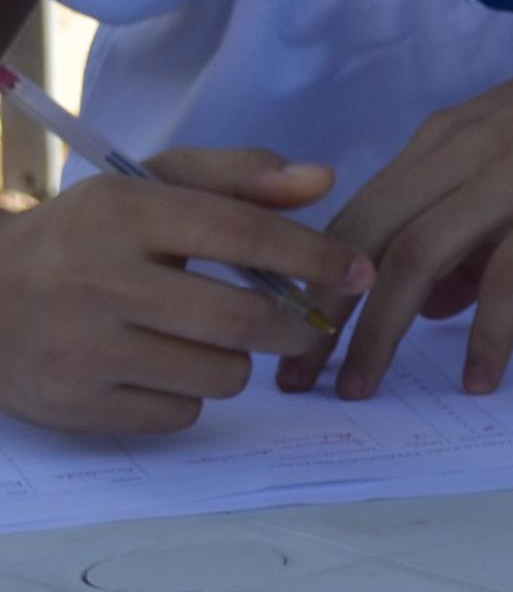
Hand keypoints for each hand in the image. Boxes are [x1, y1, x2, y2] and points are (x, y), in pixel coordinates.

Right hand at [0, 150, 367, 433]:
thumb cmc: (86, 237)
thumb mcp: (148, 187)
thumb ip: (238, 178)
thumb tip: (321, 181)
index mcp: (121, 214)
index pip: (241, 234)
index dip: (314, 254)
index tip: (360, 270)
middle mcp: (96, 280)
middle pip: (240, 318)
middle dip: (294, 326)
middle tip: (307, 325)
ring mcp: (80, 348)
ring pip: (219, 373)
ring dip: (239, 362)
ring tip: (213, 340)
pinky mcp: (72, 404)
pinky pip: (179, 413)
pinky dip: (191, 394)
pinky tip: (165, 368)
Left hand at [316, 15, 512, 400]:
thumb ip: (466, 229)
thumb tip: (428, 307)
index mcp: (440, 140)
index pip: (353, 213)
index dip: (311, 276)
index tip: (290, 330)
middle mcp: (458, 155)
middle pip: (363, 240)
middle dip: (321, 314)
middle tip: (295, 376)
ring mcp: (507, 178)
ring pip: (414, 261)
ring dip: (378, 332)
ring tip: (361, 389)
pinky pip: (508, 280)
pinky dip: (486, 335)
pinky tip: (477, 377)